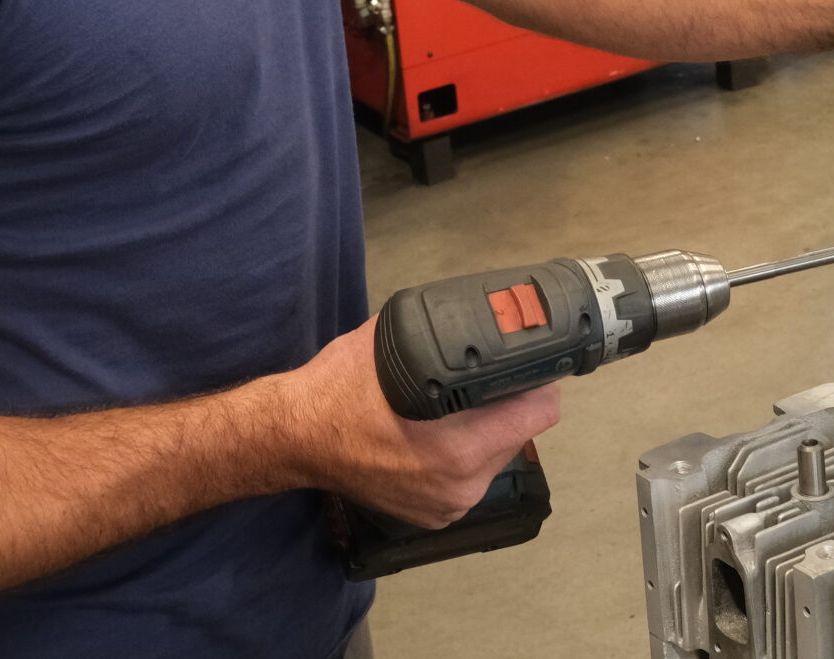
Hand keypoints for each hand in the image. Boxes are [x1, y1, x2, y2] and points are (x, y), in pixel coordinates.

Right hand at [271, 316, 559, 528]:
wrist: (294, 436)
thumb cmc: (339, 387)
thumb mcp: (394, 344)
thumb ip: (443, 336)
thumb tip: (485, 316)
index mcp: (460, 446)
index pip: (540, 411)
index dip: (537, 379)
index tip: (527, 361)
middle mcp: (462, 483)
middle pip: (519, 432)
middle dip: (508, 403)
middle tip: (484, 377)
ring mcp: (449, 505)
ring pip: (495, 456)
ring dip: (486, 430)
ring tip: (456, 404)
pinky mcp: (435, 516)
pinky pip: (470, 477)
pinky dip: (463, 456)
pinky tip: (436, 434)